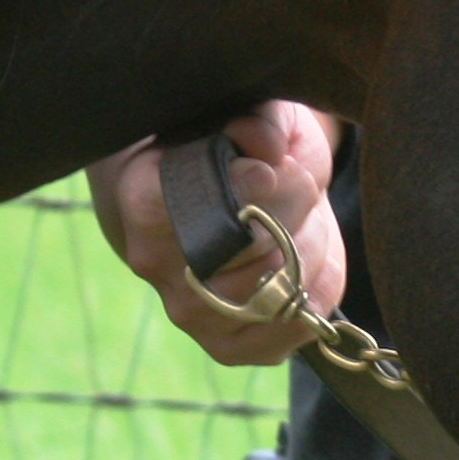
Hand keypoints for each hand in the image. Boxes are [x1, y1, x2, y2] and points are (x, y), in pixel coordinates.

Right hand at [88, 102, 348, 368]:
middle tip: (299, 183)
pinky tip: (311, 265)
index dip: (248, 186)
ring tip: (301, 219)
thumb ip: (262, 122)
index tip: (272, 165)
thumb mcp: (251, 115)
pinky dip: (314, 295)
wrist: (211, 200)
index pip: (199, 205)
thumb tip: (268, 147)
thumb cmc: (233, 149)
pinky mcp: (224, 344)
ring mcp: (187, 310)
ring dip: (310, 247)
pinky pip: (285, 334)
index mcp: (144, 197)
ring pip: (279, 286)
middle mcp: (155, 262)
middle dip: (296, 206)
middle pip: (257, 244)